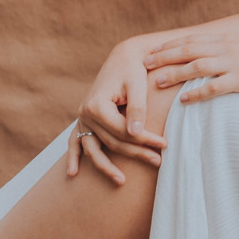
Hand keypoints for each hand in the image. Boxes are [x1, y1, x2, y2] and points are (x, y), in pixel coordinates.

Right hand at [68, 38, 167, 184]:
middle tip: (158, 161)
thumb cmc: (133, 69)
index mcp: (97, 105)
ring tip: (122, 182)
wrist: (123, 57)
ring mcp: (82, 117)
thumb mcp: (138, 85)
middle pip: (111, 142)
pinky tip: (73, 173)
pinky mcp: (85, 119)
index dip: (144, 139)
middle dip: (135, 152)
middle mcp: (85, 113)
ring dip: (106, 166)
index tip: (164, 144)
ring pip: (95, 147)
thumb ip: (137, 108)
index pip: (122, 131)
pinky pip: (76, 142)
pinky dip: (74, 157)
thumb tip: (135, 133)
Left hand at [144, 34, 238, 103]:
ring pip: (197, 66)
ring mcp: (236, 62)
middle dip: (165, 56)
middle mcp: (229, 47)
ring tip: (156, 82)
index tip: (151, 52)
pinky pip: (215, 86)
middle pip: (190, 49)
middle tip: (144, 65)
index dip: (170, 45)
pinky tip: (184, 100)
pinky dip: (197, 93)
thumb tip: (199, 56)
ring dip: (174, 74)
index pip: (192, 39)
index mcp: (227, 39)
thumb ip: (222, 50)